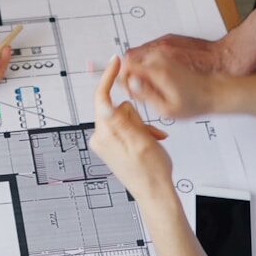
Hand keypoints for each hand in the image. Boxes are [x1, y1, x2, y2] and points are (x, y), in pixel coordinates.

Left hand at [87, 56, 175, 202]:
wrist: (155, 193)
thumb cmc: (151, 171)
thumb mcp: (140, 140)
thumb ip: (123, 120)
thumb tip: (106, 104)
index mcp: (105, 133)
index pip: (102, 97)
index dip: (109, 77)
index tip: (116, 61)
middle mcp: (100, 137)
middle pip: (118, 107)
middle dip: (137, 116)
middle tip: (149, 132)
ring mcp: (106, 142)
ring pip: (125, 117)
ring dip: (141, 126)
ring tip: (151, 141)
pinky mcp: (111, 146)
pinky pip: (126, 128)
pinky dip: (140, 132)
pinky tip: (149, 144)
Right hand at [121, 34, 242, 118]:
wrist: (213, 91)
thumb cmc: (194, 101)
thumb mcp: (167, 108)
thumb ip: (145, 94)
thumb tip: (128, 82)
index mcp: (157, 69)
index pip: (124, 66)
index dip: (122, 81)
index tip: (131, 92)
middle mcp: (158, 56)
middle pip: (129, 63)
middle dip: (131, 79)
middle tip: (146, 96)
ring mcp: (162, 52)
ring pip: (136, 62)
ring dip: (139, 76)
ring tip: (155, 92)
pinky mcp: (165, 53)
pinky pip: (146, 61)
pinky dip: (147, 72)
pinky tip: (159, 85)